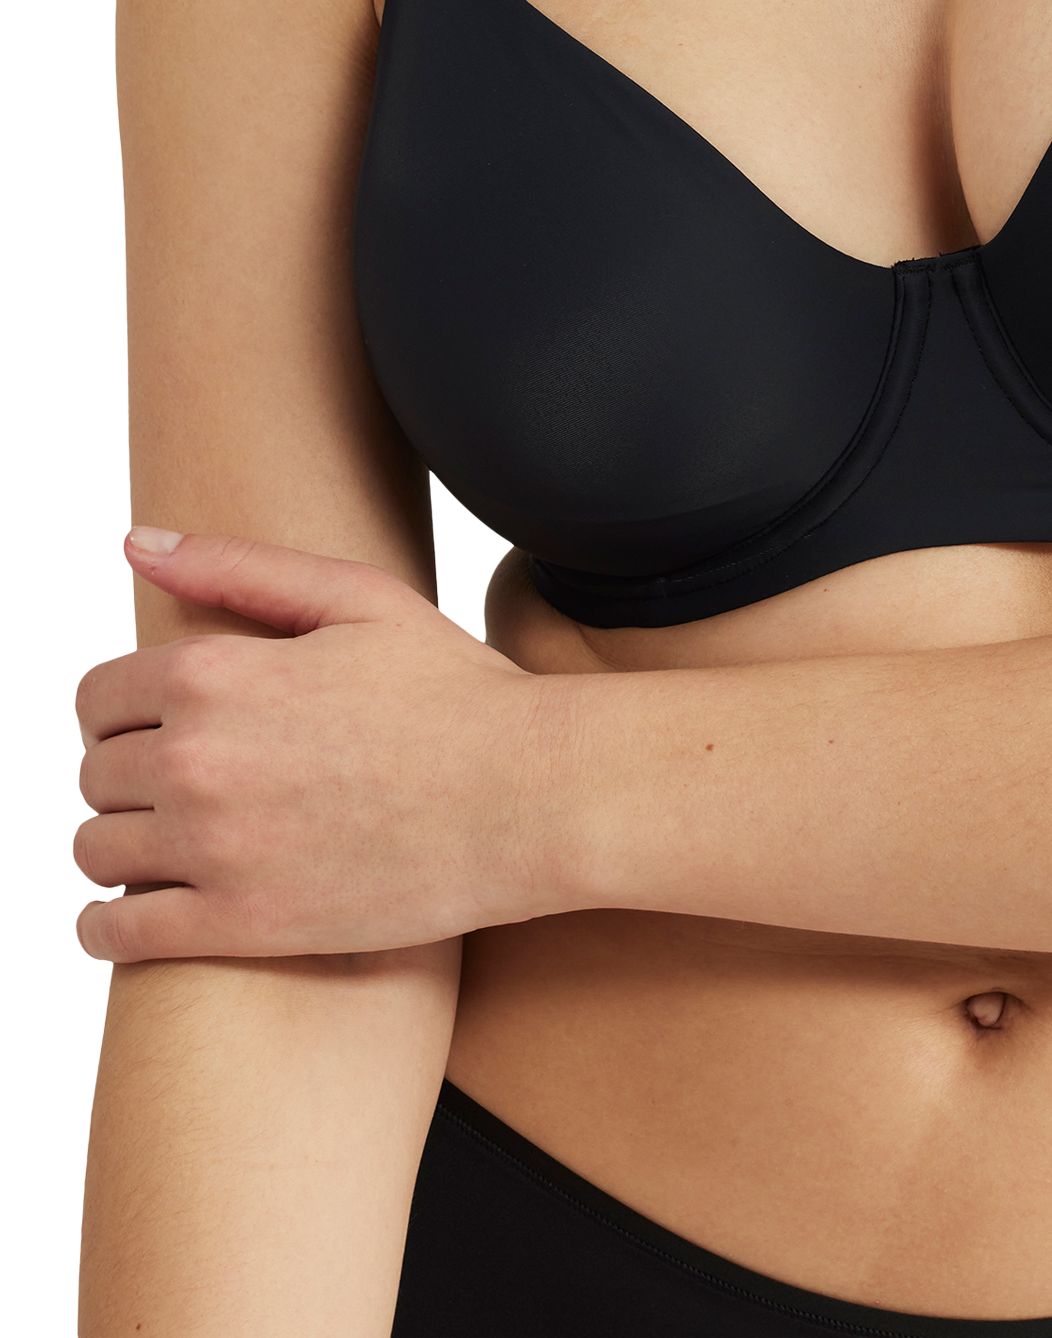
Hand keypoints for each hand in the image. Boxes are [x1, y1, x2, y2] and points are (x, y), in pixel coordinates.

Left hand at [74, 531, 579, 962]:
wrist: (530, 794)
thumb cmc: (458, 693)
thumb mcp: (357, 599)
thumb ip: (238, 567)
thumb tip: (139, 542)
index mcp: (216, 671)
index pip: (98, 696)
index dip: (126, 711)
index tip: (160, 726)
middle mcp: (197, 757)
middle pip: (95, 774)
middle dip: (130, 776)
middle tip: (186, 783)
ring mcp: (214, 847)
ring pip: (94, 851)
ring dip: (121, 846)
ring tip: (173, 844)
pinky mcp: (240, 924)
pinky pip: (117, 935)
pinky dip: (108, 928)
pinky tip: (138, 914)